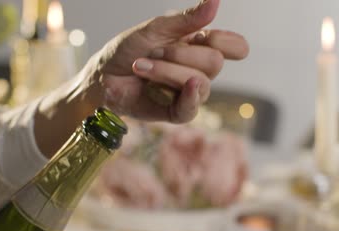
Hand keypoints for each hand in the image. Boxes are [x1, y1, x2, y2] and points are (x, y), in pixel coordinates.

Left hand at [88, 0, 248, 122]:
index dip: (228, 43)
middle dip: (180, 54)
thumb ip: (185, 20)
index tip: (203, 36)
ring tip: (141, 67)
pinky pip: (191, 108)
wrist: (103, 76)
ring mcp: (189, 92)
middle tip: (153, 52)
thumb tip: (215, 2)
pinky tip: (167, 90)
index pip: (235, 47)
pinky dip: (184, 97)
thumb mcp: (154, 29)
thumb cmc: (127, 50)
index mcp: (198, 45)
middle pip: (215, 63)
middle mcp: (199, 69)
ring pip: (200, 83)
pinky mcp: (177, 112)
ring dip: (166, 71)